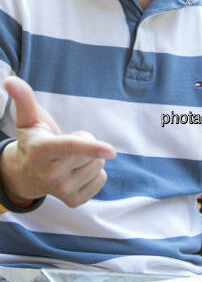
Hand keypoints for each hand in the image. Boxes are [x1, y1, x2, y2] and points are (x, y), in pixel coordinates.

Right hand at [1, 76, 115, 207]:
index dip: (90, 146)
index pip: (69, 147)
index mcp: (40, 151)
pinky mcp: (73, 201)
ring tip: (69, 158)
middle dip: (85, 141)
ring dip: (89, 158)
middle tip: (66, 144)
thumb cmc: (32, 140)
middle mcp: (50, 174)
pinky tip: (75, 171)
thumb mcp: (27, 119)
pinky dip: (94, 173)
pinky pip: (101, 180)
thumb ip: (23, 98)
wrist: (26, 174)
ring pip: (98, 165)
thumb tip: (9, 80)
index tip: (111, 150)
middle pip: (91, 152)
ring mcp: (61, 191)